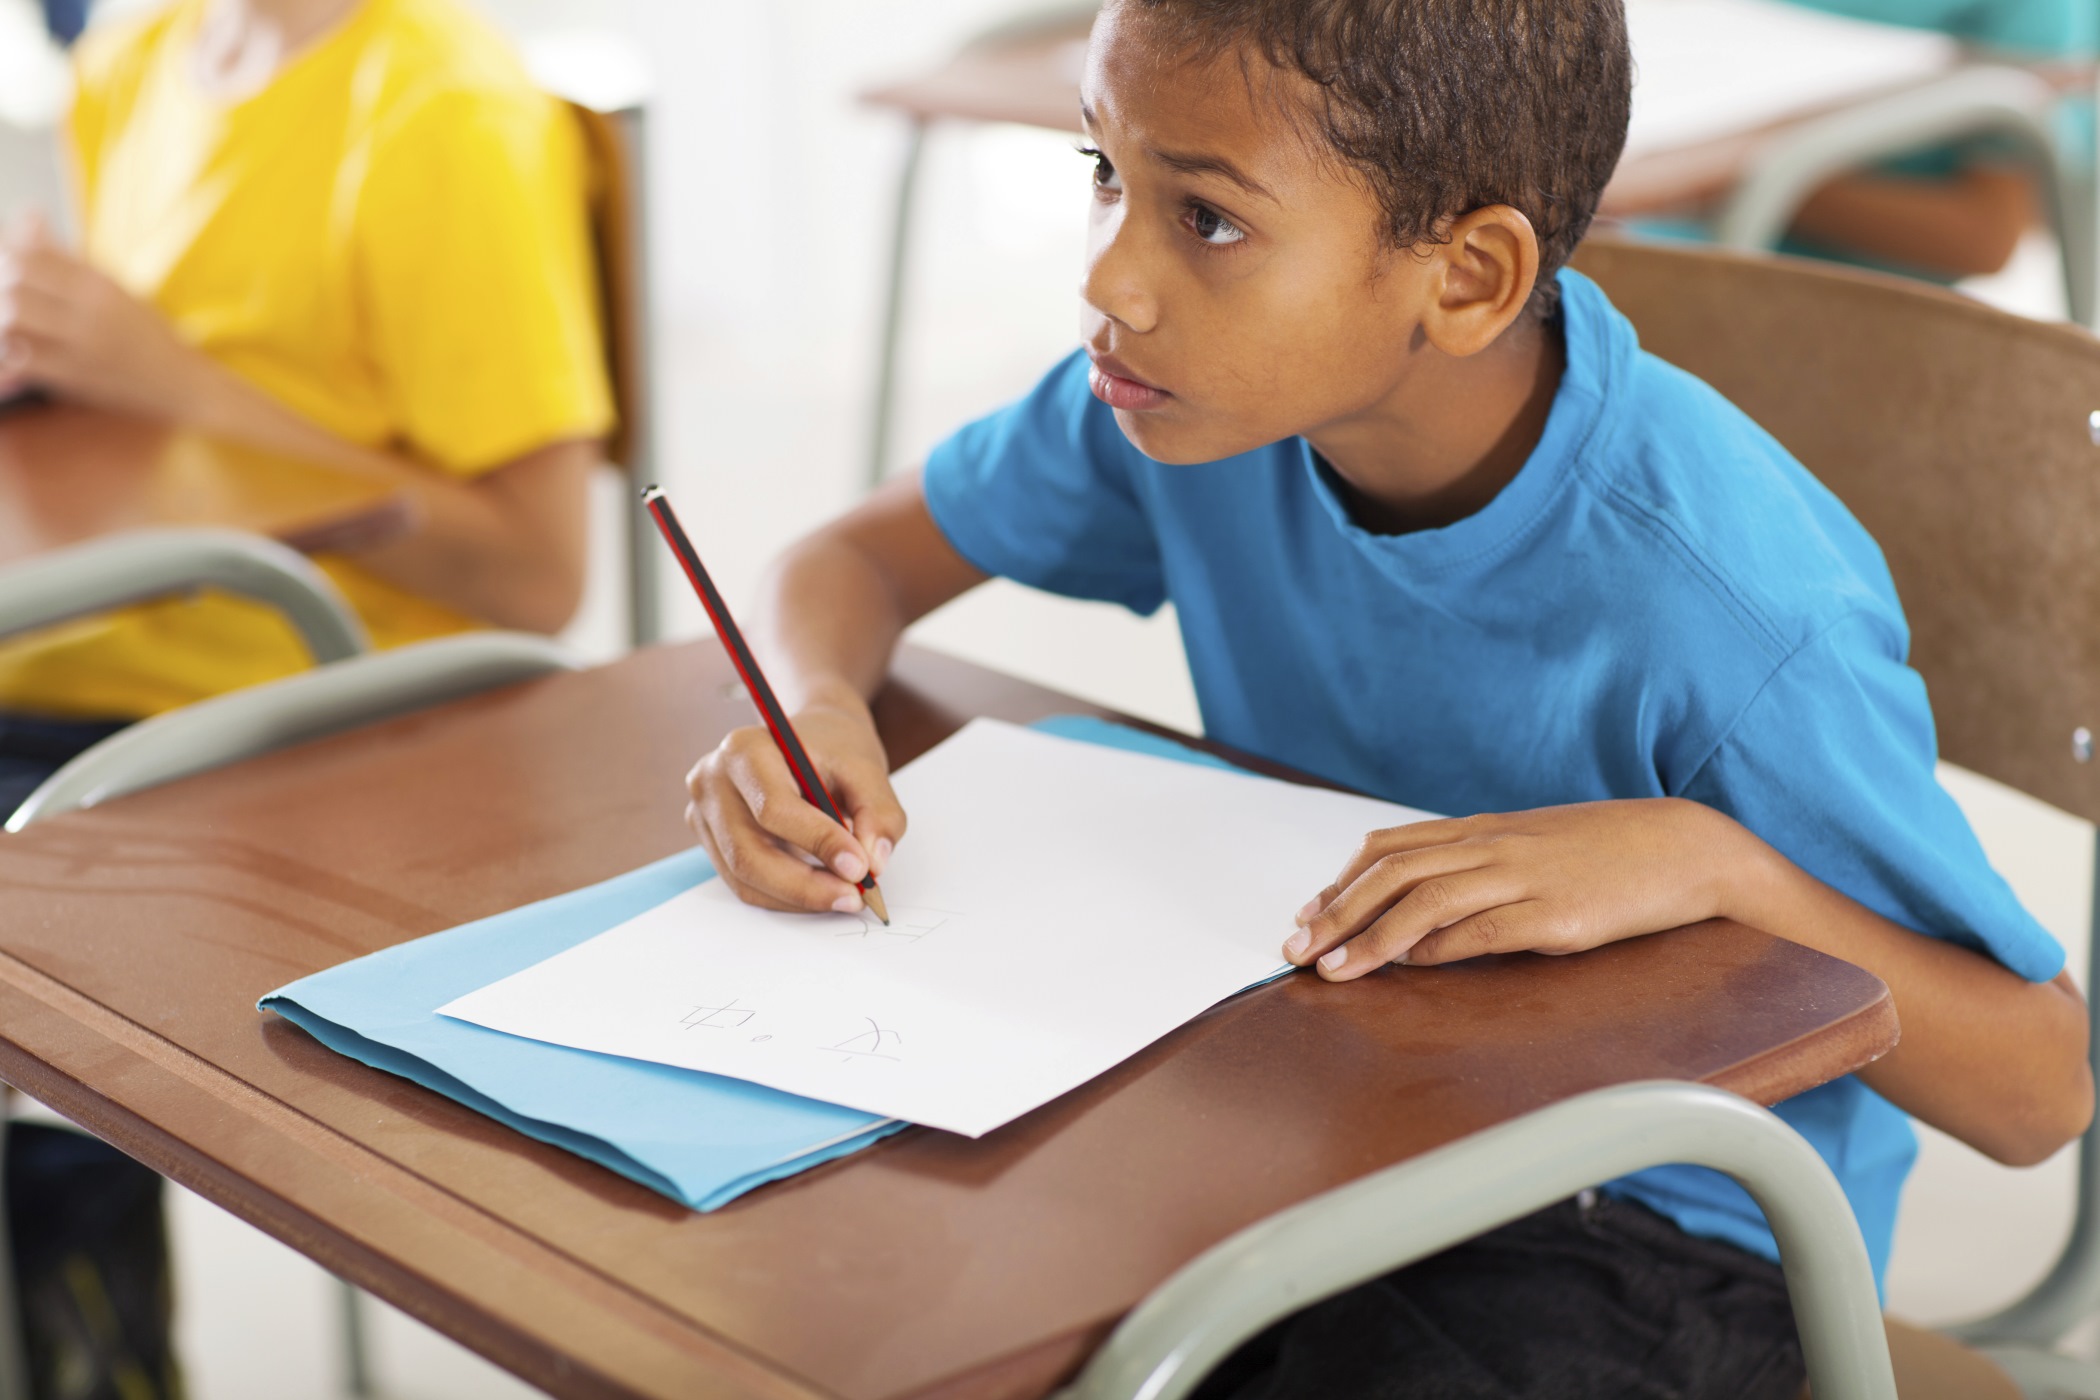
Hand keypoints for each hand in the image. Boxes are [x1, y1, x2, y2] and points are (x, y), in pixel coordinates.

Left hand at [0, 213, 207, 418]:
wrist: (184, 383)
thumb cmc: (146, 332)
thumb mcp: (114, 287)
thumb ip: (66, 254)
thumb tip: (27, 212)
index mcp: (101, 284)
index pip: (33, 254)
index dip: (5, 251)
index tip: (5, 257)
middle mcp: (92, 311)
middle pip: (16, 283)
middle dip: (1, 284)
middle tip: (5, 290)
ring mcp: (83, 345)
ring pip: (13, 319)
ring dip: (3, 317)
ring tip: (11, 318)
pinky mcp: (76, 377)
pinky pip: (23, 360)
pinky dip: (10, 352)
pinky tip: (16, 347)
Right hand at [685, 701, 907, 913]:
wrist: (808, 743)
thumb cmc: (832, 750)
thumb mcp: (867, 769)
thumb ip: (878, 813)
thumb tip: (872, 864)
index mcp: (745, 749)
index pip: (774, 808)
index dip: (817, 842)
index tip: (859, 868)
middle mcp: (712, 781)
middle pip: (748, 853)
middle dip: (804, 886)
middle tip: (853, 897)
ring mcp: (704, 813)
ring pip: (744, 877)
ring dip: (797, 897)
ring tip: (843, 895)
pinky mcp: (711, 841)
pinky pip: (744, 883)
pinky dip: (785, 897)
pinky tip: (820, 890)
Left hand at [1282, 798, 1742, 979]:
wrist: (1687, 848)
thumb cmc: (1610, 856)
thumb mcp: (1533, 854)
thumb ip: (1478, 875)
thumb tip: (1424, 924)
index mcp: (1484, 830)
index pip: (1390, 849)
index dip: (1341, 883)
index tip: (1306, 916)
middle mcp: (1494, 847)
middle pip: (1393, 873)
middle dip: (1336, 913)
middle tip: (1297, 950)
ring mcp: (1525, 878)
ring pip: (1426, 900)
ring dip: (1371, 936)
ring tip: (1333, 969)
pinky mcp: (1557, 916)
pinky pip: (1484, 929)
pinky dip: (1438, 947)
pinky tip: (1407, 965)